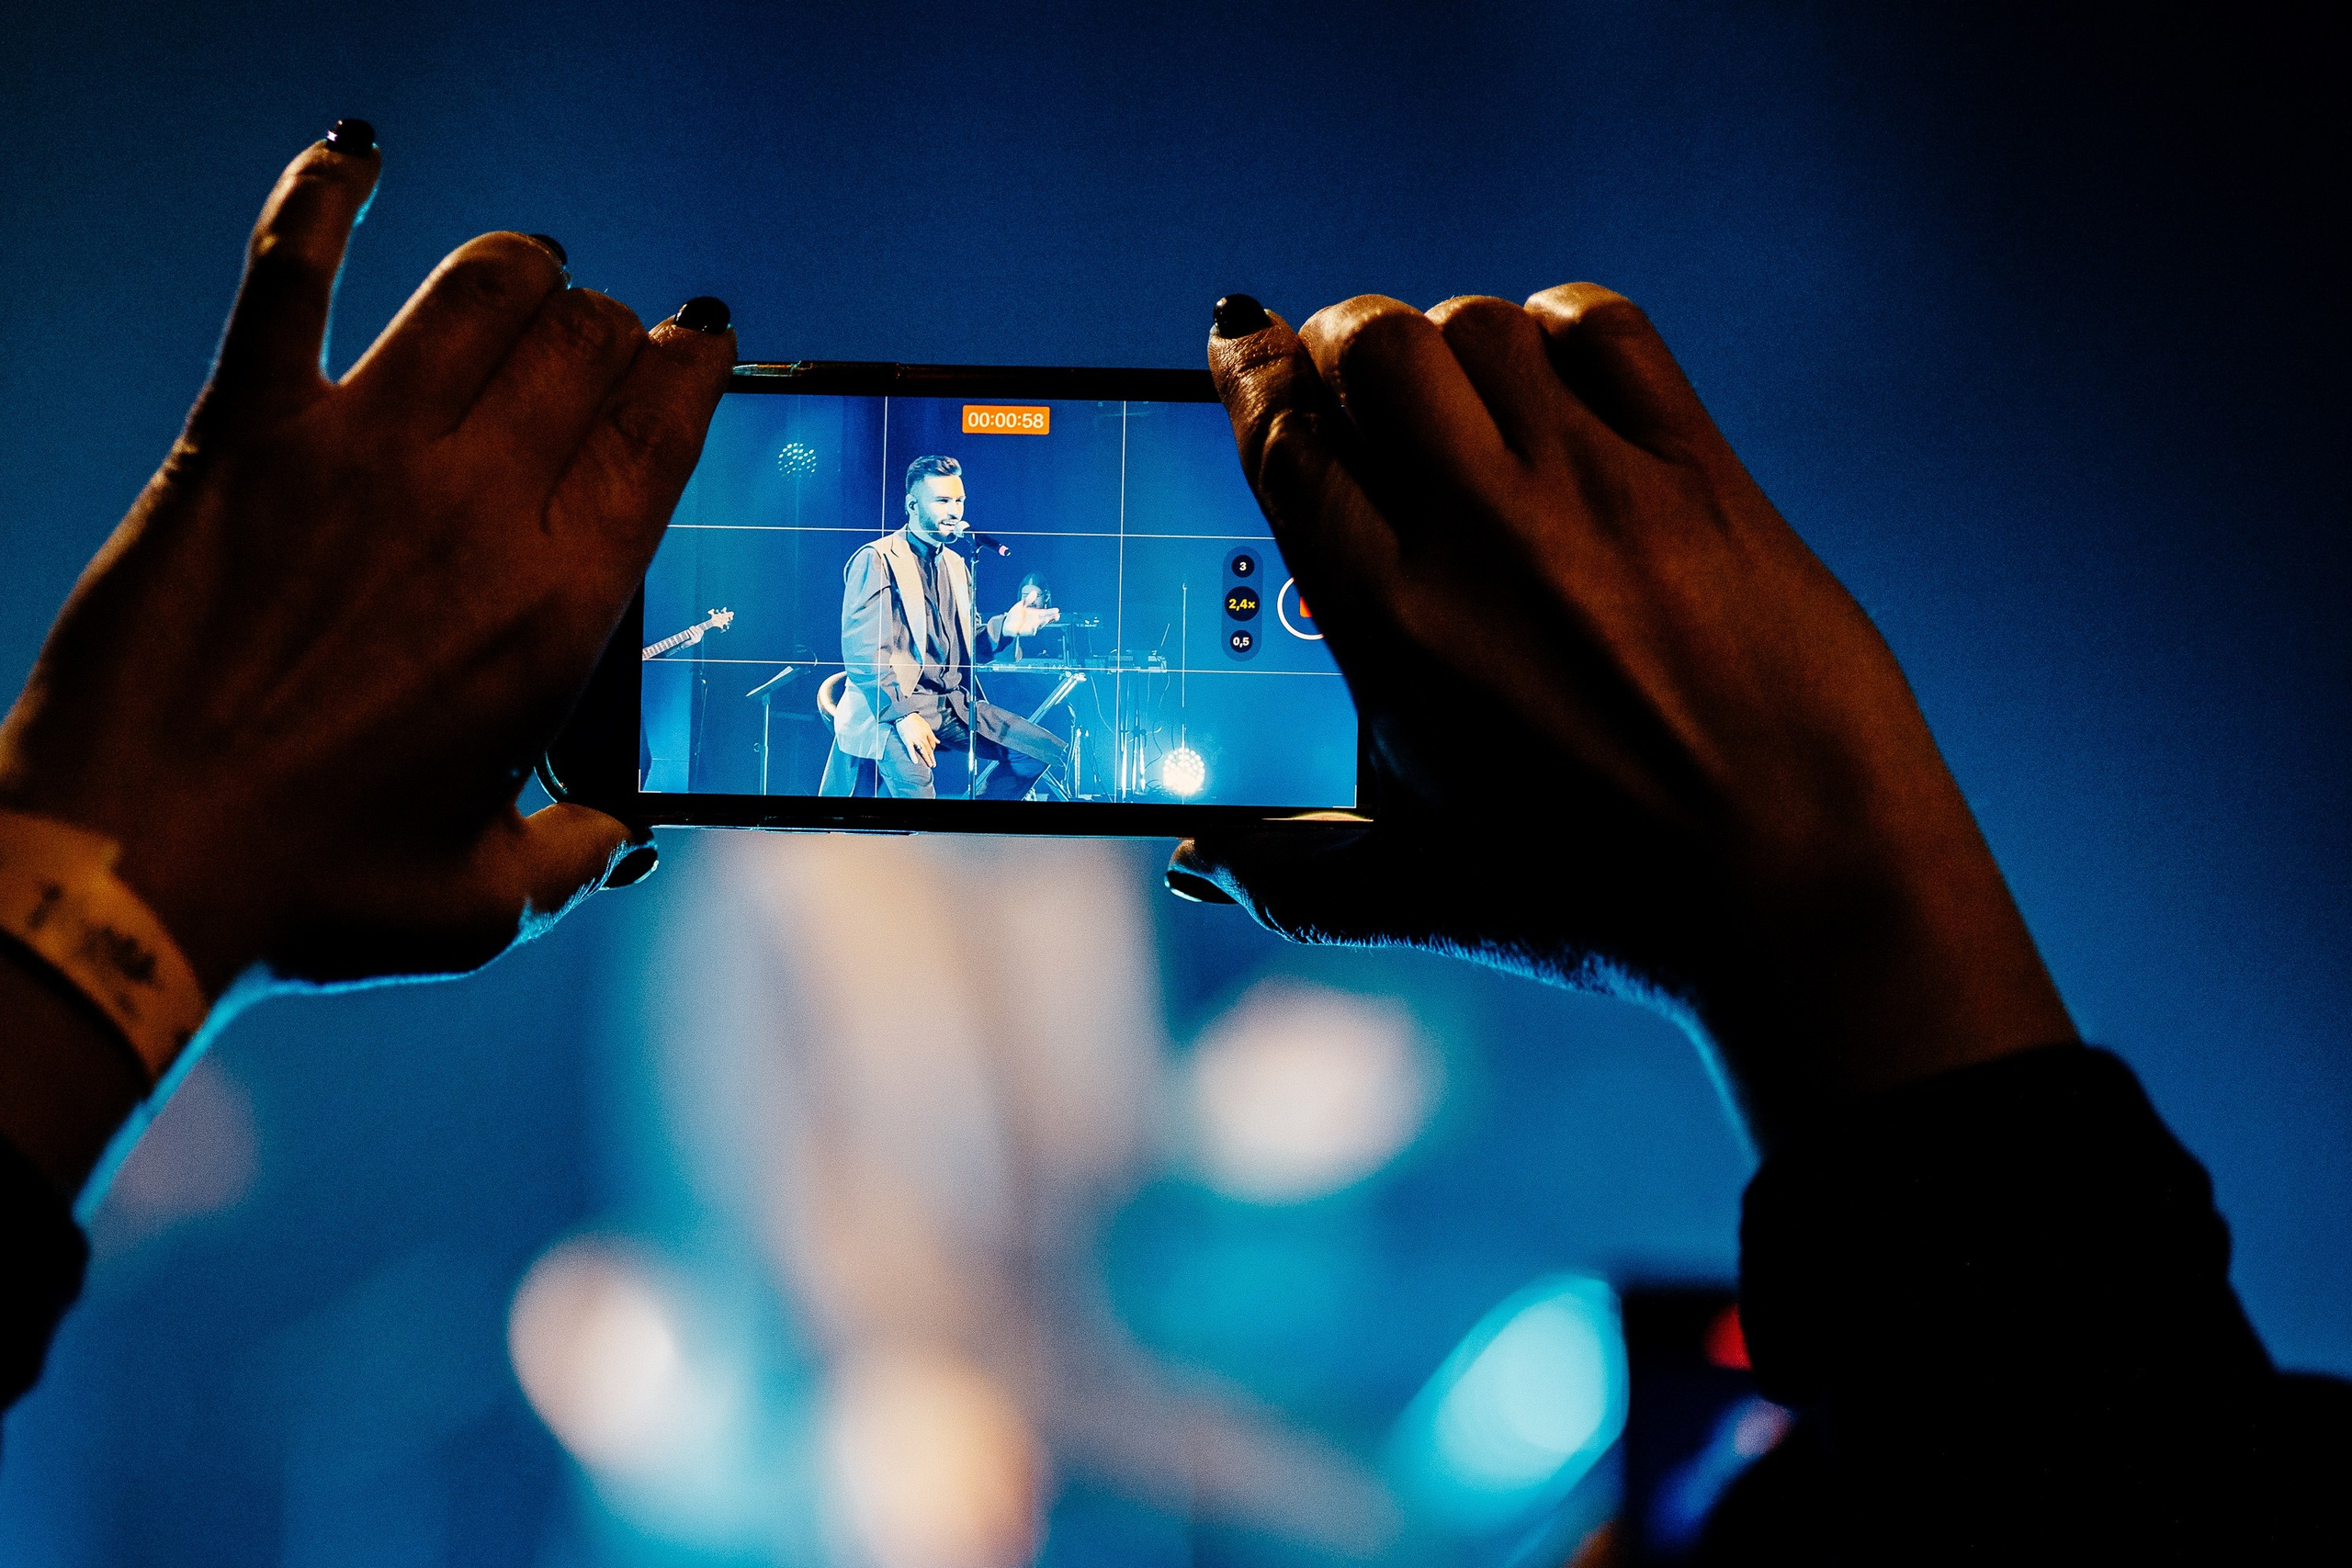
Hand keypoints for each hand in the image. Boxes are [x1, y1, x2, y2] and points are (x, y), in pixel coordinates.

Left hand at [0, 131, 734, 1001]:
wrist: (133, 868)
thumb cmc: (310, 890)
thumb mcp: (483, 902)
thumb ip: (574, 856)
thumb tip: (615, 840)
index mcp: (559, 605)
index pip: (661, 430)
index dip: (691, 366)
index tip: (698, 343)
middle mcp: (477, 507)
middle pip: (581, 347)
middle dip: (608, 327)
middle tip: (600, 337)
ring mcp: (358, 456)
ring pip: (475, 294)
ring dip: (518, 266)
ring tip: (527, 266)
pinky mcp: (241, 438)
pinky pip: (287, 276)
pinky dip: (322, 201)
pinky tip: (352, 161)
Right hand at [897, 712, 939, 766]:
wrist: (905, 715)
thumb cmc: (915, 720)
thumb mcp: (926, 726)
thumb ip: (932, 736)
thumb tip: (938, 742)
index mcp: (927, 734)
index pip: (931, 745)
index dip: (932, 751)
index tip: (932, 756)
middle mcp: (922, 738)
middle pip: (928, 750)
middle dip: (931, 758)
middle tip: (933, 765)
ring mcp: (915, 740)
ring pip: (922, 751)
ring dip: (927, 759)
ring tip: (929, 765)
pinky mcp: (907, 740)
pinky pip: (910, 750)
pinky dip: (913, 756)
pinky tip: (916, 762)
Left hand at [1002, 603, 1059, 637]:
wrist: (1006, 624)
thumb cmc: (1015, 615)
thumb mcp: (1021, 605)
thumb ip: (1028, 600)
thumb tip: (1034, 592)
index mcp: (1035, 614)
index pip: (1045, 613)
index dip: (1051, 612)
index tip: (1057, 610)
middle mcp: (1035, 621)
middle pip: (1045, 619)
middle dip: (1051, 618)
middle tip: (1057, 616)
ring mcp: (1031, 627)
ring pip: (1039, 625)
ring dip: (1043, 622)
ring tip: (1047, 619)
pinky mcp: (1025, 632)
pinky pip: (1030, 631)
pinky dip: (1033, 629)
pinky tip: (1035, 626)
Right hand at [1168, 291, 2072, 1144]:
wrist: (1805, 896)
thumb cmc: (1611, 911)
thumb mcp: (1427, 895)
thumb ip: (1294, 877)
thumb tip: (1203, 862)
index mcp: (1393, 627)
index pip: (1289, 441)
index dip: (1252, 373)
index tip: (1241, 344)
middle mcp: (1485, 535)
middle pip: (1377, 345)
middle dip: (1341, 337)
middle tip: (1345, 366)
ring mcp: (1599, 492)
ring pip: (1483, 327)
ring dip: (1448, 338)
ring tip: (1452, 385)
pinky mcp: (1702, 477)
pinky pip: (1608, 333)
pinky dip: (1561, 328)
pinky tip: (1555, 375)